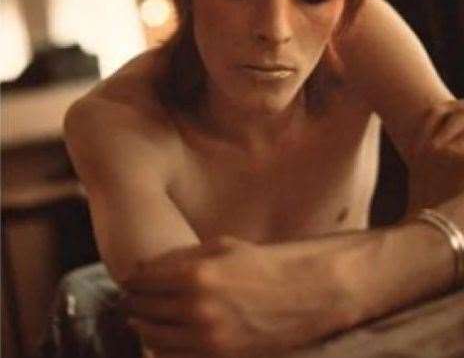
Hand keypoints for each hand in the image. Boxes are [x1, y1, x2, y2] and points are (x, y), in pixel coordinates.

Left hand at [123, 235, 358, 356]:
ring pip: (153, 339)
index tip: (131, 279)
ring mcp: (208, 339)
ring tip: (142, 319)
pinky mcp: (220, 357)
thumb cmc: (262, 262)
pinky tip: (165, 336)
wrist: (304, 292)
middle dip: (133, 304)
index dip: (133, 280)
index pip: (144, 281)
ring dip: (142, 327)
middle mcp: (196, 310)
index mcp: (196, 275)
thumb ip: (180, 257)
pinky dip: (163, 347)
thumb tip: (145, 266)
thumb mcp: (221, 247)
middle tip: (130, 300)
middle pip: (143, 311)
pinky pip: (175, 356)